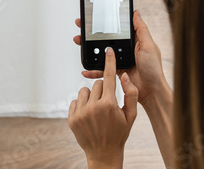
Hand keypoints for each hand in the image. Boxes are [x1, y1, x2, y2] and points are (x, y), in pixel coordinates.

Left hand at [68, 47, 137, 168]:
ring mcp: (81, 113)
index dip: (109, 62)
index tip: (108, 51)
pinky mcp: (72, 118)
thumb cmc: (119, 134)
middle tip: (106, 103)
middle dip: (102, 90)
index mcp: (109, 105)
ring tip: (96, 110)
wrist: (103, 153)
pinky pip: (75, 101)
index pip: (109, 77)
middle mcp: (93, 107)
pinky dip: (81, 105)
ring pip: (84, 91)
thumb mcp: (131, 116)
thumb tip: (124, 76)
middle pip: (96, 84)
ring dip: (90, 96)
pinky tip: (88, 116)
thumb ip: (131, 94)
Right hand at [73, 10, 169, 106]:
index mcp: (133, 41)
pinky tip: (85, 69)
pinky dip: (92, 70)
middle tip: (81, 29)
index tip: (94, 18)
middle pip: (104, 40)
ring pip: (100, 53)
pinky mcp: (114, 71)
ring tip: (79, 42)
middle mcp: (124, 50)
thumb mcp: (148, 45)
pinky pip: (100, 69)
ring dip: (88, 49)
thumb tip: (136, 13)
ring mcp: (118, 61)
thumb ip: (141, 29)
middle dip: (91, 35)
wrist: (151, 91)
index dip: (105, 24)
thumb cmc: (154, 69)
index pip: (116, 29)